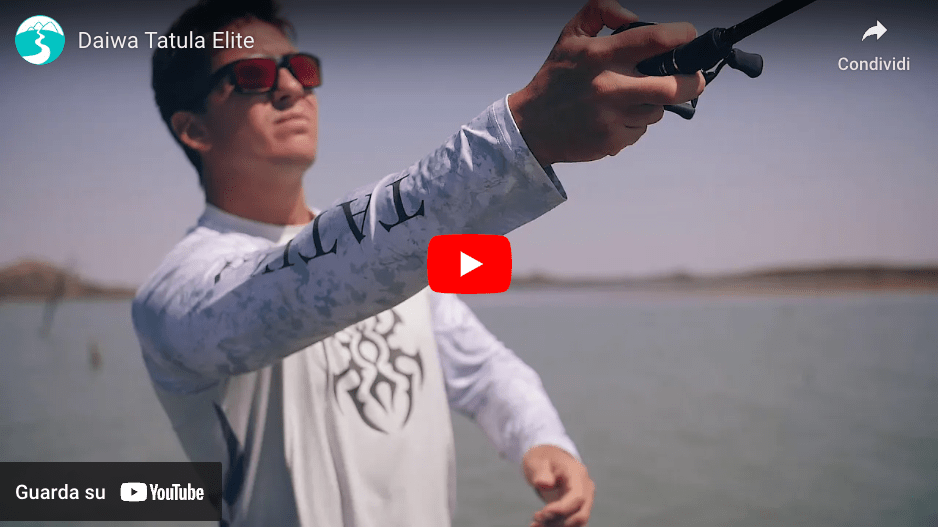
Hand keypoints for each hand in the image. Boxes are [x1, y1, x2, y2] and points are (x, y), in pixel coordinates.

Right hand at [508, 0, 705, 165]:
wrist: (531, 126)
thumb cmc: (555, 79)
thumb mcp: (570, 35)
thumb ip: (600, 11)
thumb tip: (635, 17)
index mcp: (600, 55)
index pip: (656, 39)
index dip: (683, 35)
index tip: (689, 36)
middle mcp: (608, 86)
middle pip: (672, 87)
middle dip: (692, 82)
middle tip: (694, 79)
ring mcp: (611, 117)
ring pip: (657, 110)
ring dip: (653, 103)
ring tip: (630, 98)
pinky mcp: (611, 141)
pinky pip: (640, 131)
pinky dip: (635, 123)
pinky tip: (614, 118)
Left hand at [523, 445, 594, 526]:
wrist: (547, 460)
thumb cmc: (542, 459)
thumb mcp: (537, 461)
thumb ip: (540, 472)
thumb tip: (545, 484)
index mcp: (578, 475)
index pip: (578, 497)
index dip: (562, 509)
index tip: (542, 512)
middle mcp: (585, 489)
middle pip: (580, 515)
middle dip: (558, 522)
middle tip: (537, 517)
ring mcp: (583, 501)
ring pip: (575, 523)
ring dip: (555, 526)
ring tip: (535, 522)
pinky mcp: (576, 510)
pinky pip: (569, 524)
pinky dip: (554, 526)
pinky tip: (537, 525)